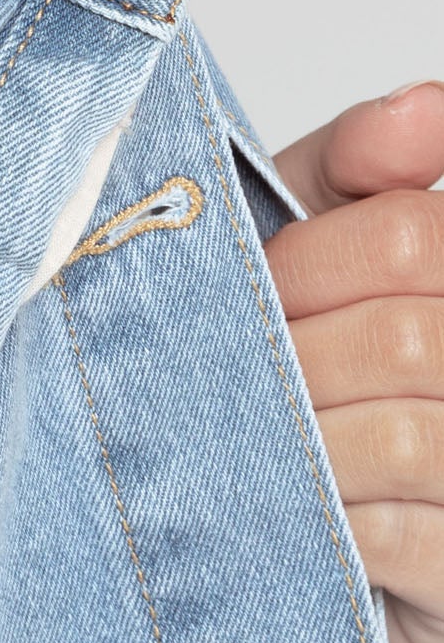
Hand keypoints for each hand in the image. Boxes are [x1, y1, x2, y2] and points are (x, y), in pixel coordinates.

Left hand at [270, 82, 443, 642]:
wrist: (352, 503)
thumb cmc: (333, 341)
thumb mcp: (334, 228)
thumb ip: (362, 164)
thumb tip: (410, 108)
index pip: (410, 237)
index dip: (308, 260)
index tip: (257, 282)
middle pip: (404, 340)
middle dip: (294, 352)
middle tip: (232, 362)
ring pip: (398, 438)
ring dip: (302, 433)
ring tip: (256, 426)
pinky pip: (397, 534)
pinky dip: (327, 515)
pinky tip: (301, 497)